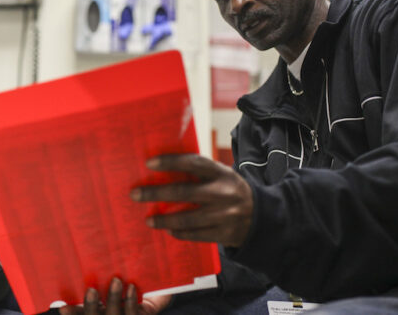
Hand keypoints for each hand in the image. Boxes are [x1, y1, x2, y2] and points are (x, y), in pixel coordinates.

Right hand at [58, 277, 170, 314]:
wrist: (157, 283)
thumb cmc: (126, 275)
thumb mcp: (107, 275)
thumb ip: (93, 274)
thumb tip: (70, 264)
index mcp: (97, 309)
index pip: (80, 314)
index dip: (71, 313)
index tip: (62, 306)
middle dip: (91, 307)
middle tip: (91, 290)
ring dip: (113, 299)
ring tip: (116, 280)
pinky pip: (134, 314)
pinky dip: (130, 301)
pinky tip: (131, 287)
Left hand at [130, 154, 253, 246]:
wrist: (262, 216)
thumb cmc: (230, 191)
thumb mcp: (221, 176)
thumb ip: (198, 173)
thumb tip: (161, 169)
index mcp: (221, 173)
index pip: (193, 163)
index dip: (171, 162)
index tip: (149, 163)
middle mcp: (223, 193)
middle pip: (184, 192)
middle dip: (156, 193)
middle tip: (135, 194)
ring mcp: (224, 215)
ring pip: (187, 219)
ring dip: (164, 220)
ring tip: (148, 220)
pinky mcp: (224, 234)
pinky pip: (196, 235)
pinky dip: (180, 233)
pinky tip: (168, 230)